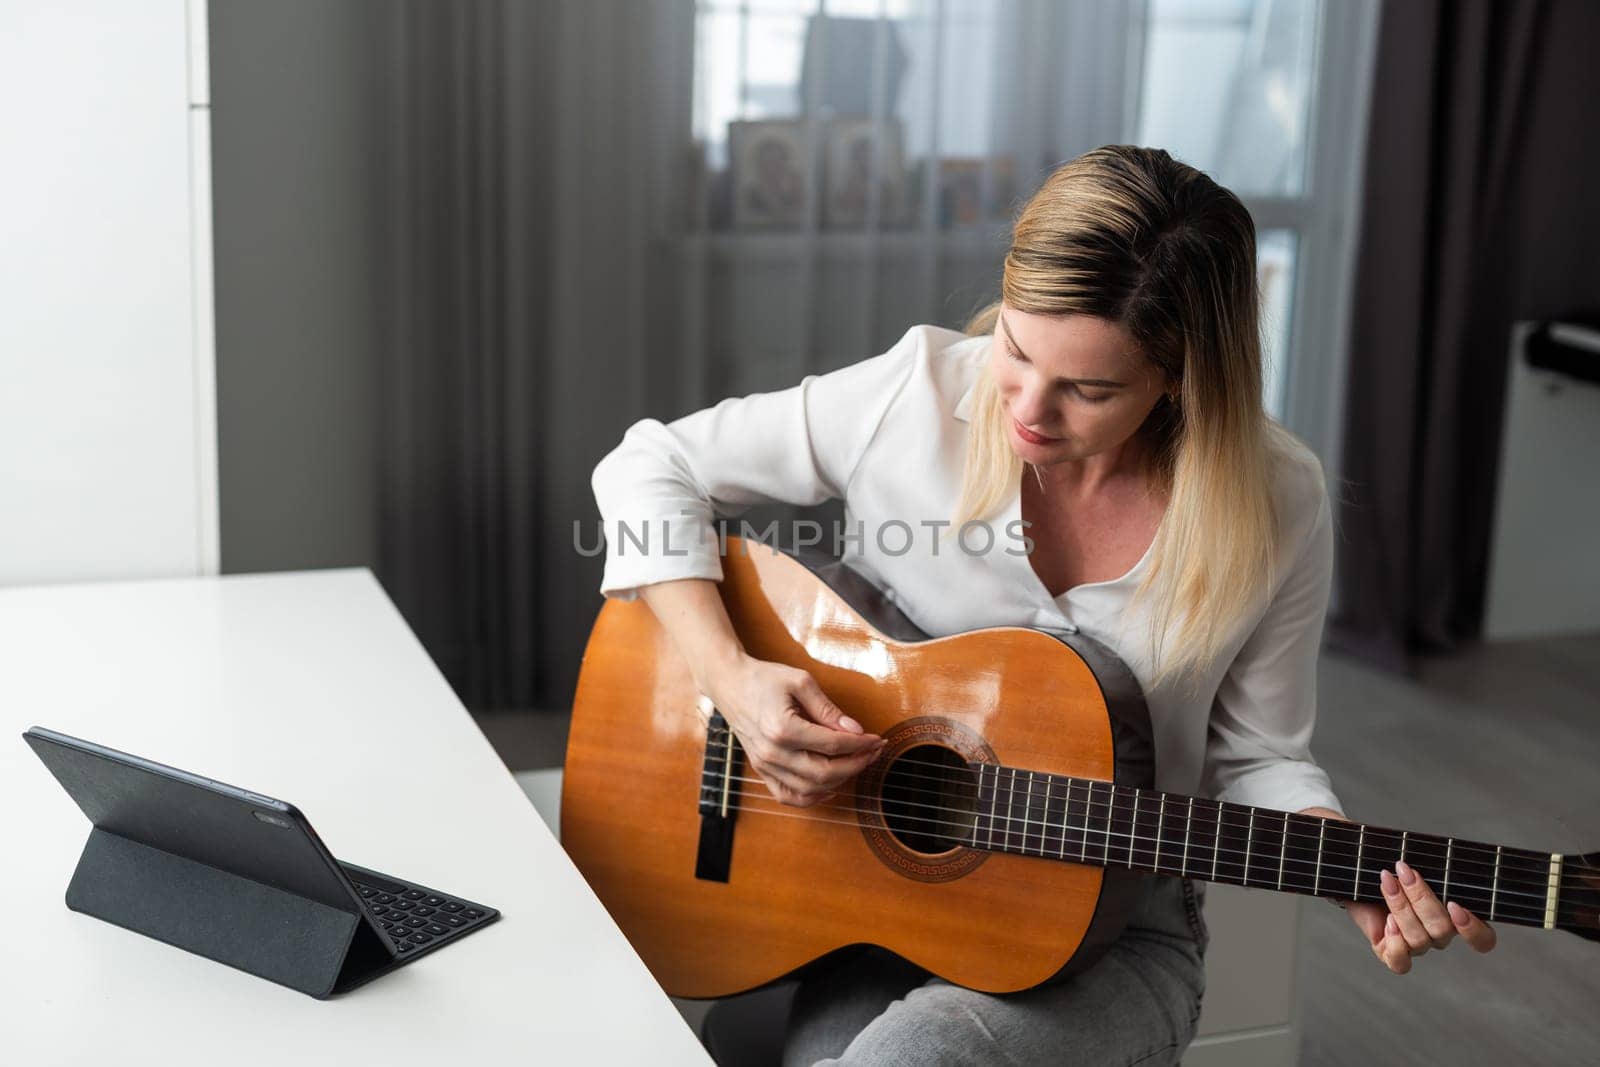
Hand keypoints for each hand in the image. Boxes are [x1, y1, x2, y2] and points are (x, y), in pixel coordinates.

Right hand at [704, 653, 884, 807]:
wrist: (729, 683)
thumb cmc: (763, 678)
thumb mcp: (800, 682)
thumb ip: (828, 708)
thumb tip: (855, 730)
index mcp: (782, 728)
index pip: (833, 744)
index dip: (860, 744)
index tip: (876, 739)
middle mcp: (772, 752)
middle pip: (825, 772)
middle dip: (856, 764)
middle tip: (873, 752)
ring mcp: (765, 765)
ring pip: (810, 789)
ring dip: (839, 781)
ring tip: (856, 764)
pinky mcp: (761, 769)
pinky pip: (787, 796)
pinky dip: (811, 797)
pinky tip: (829, 786)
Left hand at [1301, 807, 1498, 973]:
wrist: (1357, 872)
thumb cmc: (1393, 864)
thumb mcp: (1417, 860)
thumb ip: (1433, 862)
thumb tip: (1435, 853)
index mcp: (1457, 918)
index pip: (1483, 940)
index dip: (1474, 929)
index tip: (1454, 905)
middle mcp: (1439, 936)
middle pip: (1442, 930)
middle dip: (1421, 897)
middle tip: (1403, 870)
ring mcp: (1416, 947)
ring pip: (1419, 939)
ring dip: (1401, 906)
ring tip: (1386, 881)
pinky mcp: (1392, 954)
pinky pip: (1400, 962)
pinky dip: (1395, 942)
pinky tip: (1387, 921)